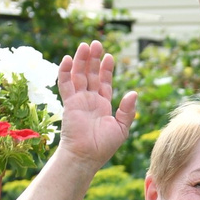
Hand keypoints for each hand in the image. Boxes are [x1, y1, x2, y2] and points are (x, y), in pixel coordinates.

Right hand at [56, 41, 136, 167]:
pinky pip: (65, 84)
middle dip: (94, 59)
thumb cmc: (103, 146)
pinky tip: (68, 59)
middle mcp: (90, 100)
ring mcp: (78, 100)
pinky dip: (65, 71)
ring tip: (85, 45)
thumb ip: (127, 111)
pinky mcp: (69, 103)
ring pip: (79, 75)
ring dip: (81, 60)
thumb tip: (134, 93)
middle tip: (96, 43)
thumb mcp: (121, 128)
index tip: (110, 56)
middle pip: (91, 74)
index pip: (104, 82)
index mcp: (103, 104)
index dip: (106, 69)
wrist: (86, 156)